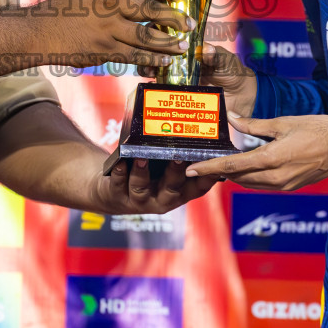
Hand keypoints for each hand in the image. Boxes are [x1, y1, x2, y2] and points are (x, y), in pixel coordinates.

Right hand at [34, 0, 192, 68]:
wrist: (39, 31)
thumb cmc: (64, 10)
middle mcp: (109, 4)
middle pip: (152, 9)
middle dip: (175, 17)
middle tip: (191, 23)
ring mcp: (107, 28)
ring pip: (148, 37)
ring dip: (170, 42)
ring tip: (184, 45)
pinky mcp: (104, 50)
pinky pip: (135, 56)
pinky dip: (153, 59)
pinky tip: (165, 61)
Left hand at [92, 156, 220, 214]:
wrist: (113, 192)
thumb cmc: (147, 173)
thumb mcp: (165, 168)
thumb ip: (179, 155)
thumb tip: (197, 127)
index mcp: (178, 193)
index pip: (198, 188)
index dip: (208, 178)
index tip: (215, 164)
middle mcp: (161, 201)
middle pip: (172, 189)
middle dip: (175, 173)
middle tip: (179, 157)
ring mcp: (139, 201)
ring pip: (142, 189)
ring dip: (142, 173)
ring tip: (142, 157)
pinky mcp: (117, 197)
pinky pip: (119, 185)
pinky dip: (120, 173)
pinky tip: (120, 162)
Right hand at [139, 44, 257, 116]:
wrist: (240, 97)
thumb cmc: (233, 71)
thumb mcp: (226, 61)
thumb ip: (217, 56)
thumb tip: (206, 49)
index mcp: (190, 49)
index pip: (169, 36)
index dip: (159, 33)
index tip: (155, 35)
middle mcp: (179, 61)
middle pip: (155, 52)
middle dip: (148, 53)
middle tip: (149, 57)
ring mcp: (176, 77)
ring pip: (154, 70)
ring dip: (147, 68)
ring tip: (148, 71)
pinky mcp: (178, 94)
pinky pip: (162, 91)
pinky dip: (154, 89)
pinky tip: (152, 86)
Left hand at [184, 111, 327, 190]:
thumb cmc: (318, 128)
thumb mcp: (283, 122)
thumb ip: (254, 124)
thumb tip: (232, 118)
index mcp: (272, 160)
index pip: (232, 166)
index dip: (209, 168)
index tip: (191, 169)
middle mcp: (276, 178)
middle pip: (237, 178)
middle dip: (219, 172)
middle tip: (203, 161)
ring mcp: (285, 186)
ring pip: (249, 184)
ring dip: (234, 176)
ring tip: (221, 163)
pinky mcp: (292, 187)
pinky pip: (263, 186)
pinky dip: (250, 178)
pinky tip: (246, 167)